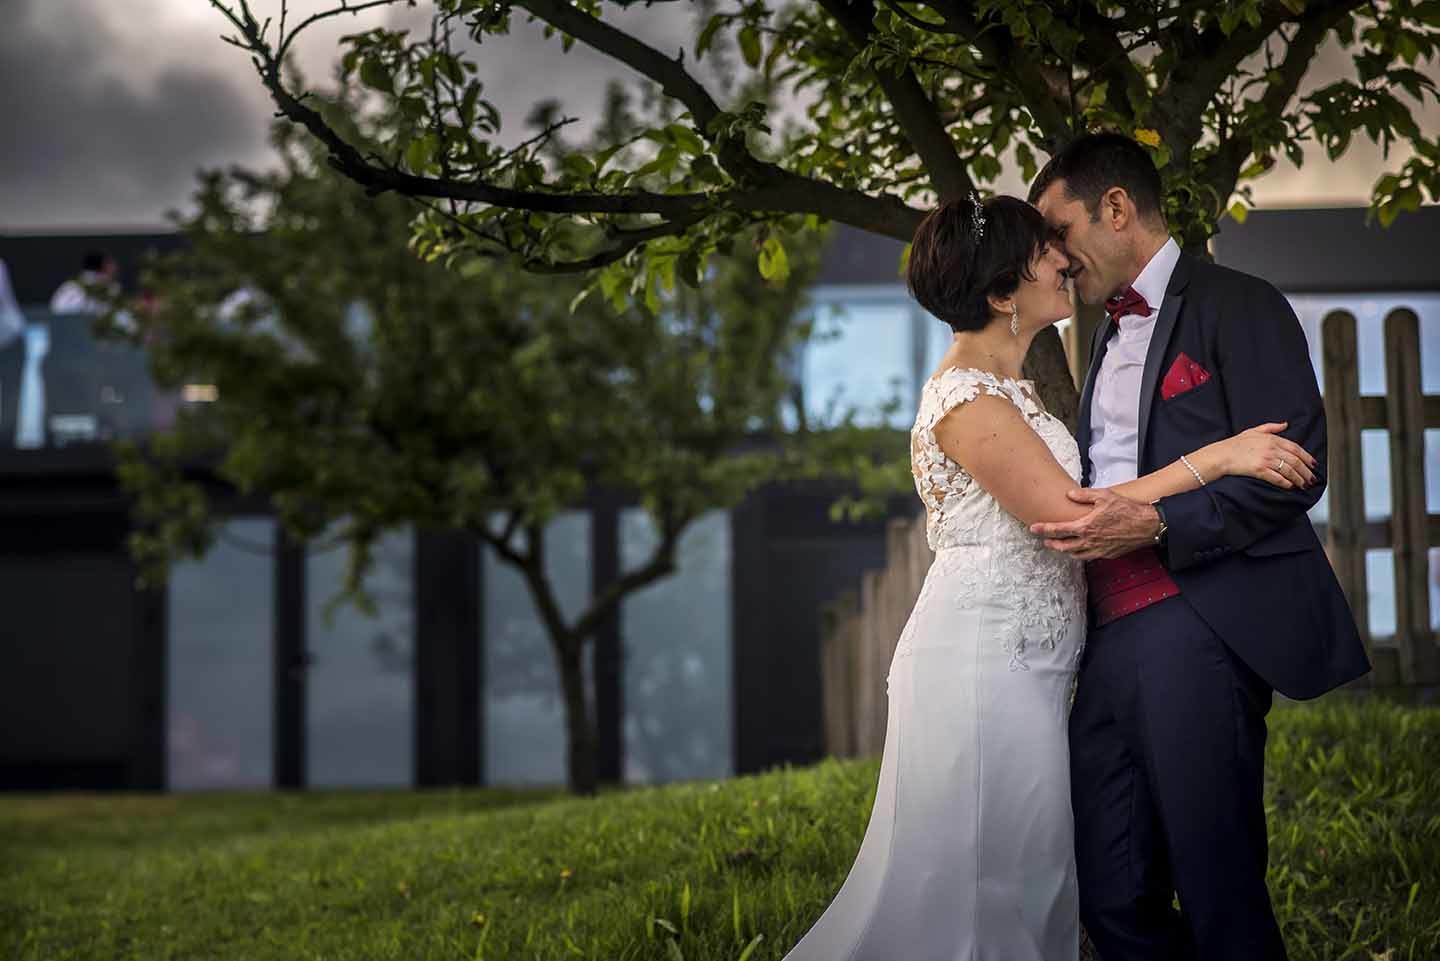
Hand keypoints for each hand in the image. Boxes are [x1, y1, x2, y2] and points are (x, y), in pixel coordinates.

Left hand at [1029, 489, 1159, 559]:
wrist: (1147, 525)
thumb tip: (1069, 494)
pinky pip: (1089, 557)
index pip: (1059, 529)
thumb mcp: (1105, 496)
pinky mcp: (1108, 555)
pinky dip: (1081, 554)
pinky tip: (1080, 549)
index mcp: (1086, 526)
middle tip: (1044, 541)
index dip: (1044, 529)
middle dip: (1052, 544)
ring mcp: (1099, 550)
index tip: (1034, 529)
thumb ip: (1084, 495)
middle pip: (1064, 546)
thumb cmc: (1127, 508)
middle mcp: (1090, 541)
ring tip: (1059, 546)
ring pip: (1076, 555)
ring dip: (1065, 551)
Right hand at [1209, 422, 1317, 488]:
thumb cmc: (1235, 444)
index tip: (1313, 465)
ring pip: (1289, 470)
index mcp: (1272, 439)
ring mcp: (1266, 460)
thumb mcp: (1253, 430)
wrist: (1221, 455)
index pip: (1296, 448)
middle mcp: (1271, 449)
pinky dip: (1286, 483)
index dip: (1307, 457)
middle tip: (1312, 478)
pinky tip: (1290, 486)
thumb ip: (1271, 427)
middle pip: (1295, 461)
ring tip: (1304, 485)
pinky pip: (1277, 478)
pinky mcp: (1259, 470)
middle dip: (1306, 471)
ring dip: (1299, 479)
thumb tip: (1285, 424)